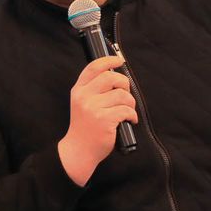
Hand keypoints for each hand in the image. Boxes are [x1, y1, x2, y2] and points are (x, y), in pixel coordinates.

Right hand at [57, 54, 136, 185]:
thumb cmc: (85, 127)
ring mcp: (93, 108)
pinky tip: (129, 120)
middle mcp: (84, 97)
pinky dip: (132, 115)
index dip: (108, 60)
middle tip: (125, 95)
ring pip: (122, 95)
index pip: (93, 67)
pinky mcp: (104, 120)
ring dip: (130, 103)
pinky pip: (126, 110)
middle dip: (124, 84)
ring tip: (127, 111)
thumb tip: (116, 75)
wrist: (79, 150)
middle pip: (111, 77)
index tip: (119, 61)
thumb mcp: (82, 104)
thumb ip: (93, 89)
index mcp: (78, 90)